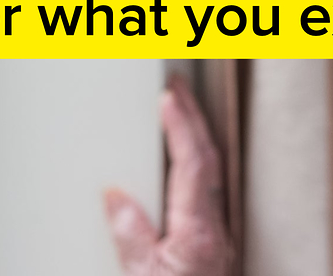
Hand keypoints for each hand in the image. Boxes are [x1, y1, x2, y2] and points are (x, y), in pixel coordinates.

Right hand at [104, 75, 232, 275]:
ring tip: (180, 111)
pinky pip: (209, 191)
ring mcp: (217, 235)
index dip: (182, 126)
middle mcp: (214, 227)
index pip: (194, 163)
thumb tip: (116, 195)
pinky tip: (186, 162)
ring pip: (214, 174)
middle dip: (193, 118)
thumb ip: (131, 236)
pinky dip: (198, 164)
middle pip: (209, 159)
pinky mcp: (213, 246)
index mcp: (198, 229)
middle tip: (176, 87)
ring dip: (198, 137)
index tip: (168, 97)